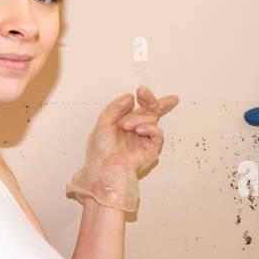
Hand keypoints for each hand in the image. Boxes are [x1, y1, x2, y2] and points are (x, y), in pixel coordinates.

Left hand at [67, 86, 178, 210]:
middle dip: (151, 100)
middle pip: (152, 110)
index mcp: (126, 123)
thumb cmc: (101, 151)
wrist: (104, 168)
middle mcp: (137, 129)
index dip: (145, 98)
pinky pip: (157, 133)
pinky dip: (149, 128)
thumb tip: (130, 97)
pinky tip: (139, 130)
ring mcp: (145, 139)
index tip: (141, 91)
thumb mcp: (103, 123)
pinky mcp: (152, 148)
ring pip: (151, 119)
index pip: (140, 107)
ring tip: (125, 126)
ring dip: (138, 119)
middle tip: (144, 94)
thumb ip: (116, 108)